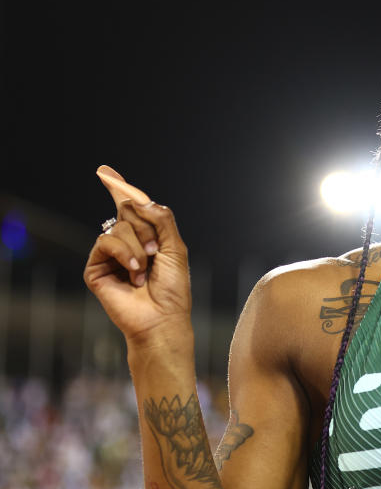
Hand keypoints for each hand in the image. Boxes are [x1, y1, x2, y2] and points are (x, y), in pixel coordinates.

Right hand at [83, 166, 191, 344]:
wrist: (162, 317)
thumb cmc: (173, 288)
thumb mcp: (176, 247)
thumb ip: (161, 218)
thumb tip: (137, 200)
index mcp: (146, 236)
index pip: (130, 207)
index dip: (118, 187)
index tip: (104, 171)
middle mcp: (126, 242)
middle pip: (128, 211)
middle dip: (148, 230)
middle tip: (156, 253)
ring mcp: (110, 254)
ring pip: (118, 226)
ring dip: (139, 247)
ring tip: (145, 270)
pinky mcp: (95, 267)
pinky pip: (105, 241)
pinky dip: (124, 254)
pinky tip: (133, 273)